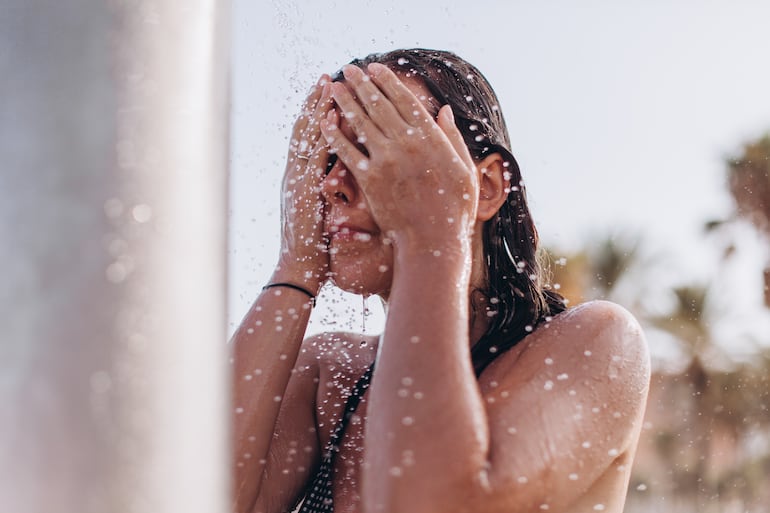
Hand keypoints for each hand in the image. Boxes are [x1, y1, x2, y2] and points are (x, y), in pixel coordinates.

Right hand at [278, 75, 332, 291]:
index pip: (308, 140)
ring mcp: (296, 179)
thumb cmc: (317, 248)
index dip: (317, 115)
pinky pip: (312, 155)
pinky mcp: (302, 189)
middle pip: (304, 130)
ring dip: (317, 109)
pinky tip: (332, 115)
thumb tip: (342, 181)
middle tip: (328, 77)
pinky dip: (321, 133)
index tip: (329, 93)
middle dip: (315, 102)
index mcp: (300, 179)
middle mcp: (295, 174)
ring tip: (329, 84)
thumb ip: (329, 193)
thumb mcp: (323, 214)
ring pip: (306, 136)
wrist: (300, 269)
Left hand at [320, 63, 478, 250]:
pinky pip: (348, 151)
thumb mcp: (464, 168)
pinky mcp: (370, 180)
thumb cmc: (454, 208)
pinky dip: (335, 135)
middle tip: (348, 70)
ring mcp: (386, 161)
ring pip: (360, 123)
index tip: (376, 68)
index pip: (405, 100)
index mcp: (431, 138)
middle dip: (361, 84)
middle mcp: (406, 144)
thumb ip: (452, 137)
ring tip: (333, 87)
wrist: (433, 241)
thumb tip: (443, 110)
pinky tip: (325, 121)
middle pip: (378, 105)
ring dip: (344, 102)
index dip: (388, 81)